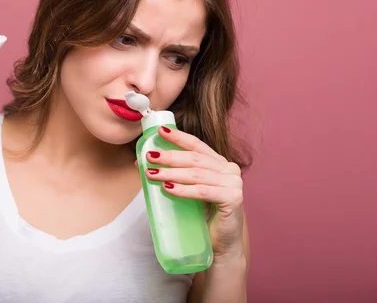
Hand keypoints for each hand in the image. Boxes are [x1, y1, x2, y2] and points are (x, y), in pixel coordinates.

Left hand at [144, 126, 244, 257]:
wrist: (221, 246)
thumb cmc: (203, 218)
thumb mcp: (187, 190)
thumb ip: (174, 174)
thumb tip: (143, 163)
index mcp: (219, 163)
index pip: (197, 145)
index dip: (178, 137)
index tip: (160, 131)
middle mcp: (229, 169)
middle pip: (194, 159)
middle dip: (169, 157)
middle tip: (149, 157)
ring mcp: (233, 183)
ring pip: (196, 174)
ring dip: (171, 173)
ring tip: (152, 173)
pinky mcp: (233, 199)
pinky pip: (203, 191)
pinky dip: (183, 189)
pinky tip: (168, 188)